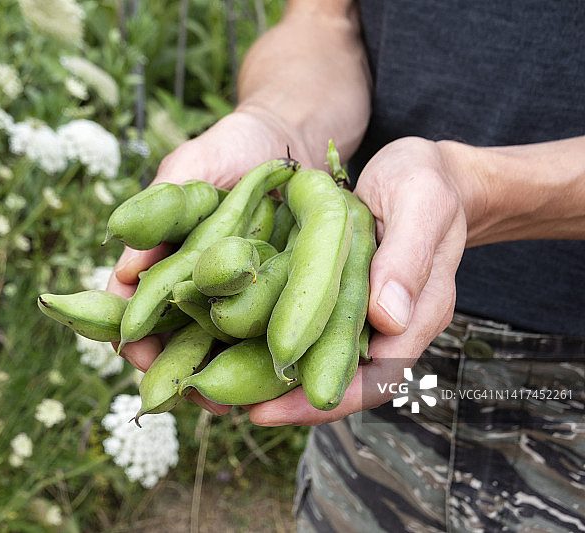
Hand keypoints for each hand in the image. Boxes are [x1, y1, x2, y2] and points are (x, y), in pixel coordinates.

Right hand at [106, 108, 309, 414]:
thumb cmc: (233, 145)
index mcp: (169, 260)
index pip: (137, 307)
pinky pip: (268, 336)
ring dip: (216, 378)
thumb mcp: (191, 167)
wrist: (294, 136)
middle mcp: (200, 286)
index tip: (134, 353)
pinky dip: (263, 360)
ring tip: (223, 399)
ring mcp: (239, 296)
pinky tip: (268, 379)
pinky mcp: (280, 299)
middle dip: (174, 371)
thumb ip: (158, 208)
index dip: (131, 333)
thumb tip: (124, 270)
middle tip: (181, 392)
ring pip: (220, 349)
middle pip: (176, 340)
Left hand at [248, 137, 469, 424]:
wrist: (424, 173)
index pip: (378, 378)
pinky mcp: (343, 301)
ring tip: (227, 387)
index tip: (273, 410)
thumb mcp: (420, 202)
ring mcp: (366, 317)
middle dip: (292, 404)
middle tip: (237, 409)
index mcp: (419, 313)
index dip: (326, 400)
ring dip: (281, 381)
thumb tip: (389, 319)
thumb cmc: (425, 181)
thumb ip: (408, 256)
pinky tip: (239, 344)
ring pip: (324, 364)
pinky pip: (312, 332)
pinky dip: (280, 343)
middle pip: (345, 383)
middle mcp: (391, 326)